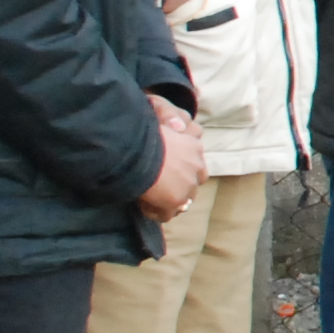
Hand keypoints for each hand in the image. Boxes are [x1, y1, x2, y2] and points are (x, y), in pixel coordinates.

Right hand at [140, 100, 205, 221]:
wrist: (136, 148)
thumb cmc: (142, 131)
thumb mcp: (161, 118)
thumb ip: (171, 123)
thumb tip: (179, 126)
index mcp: (194, 146)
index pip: (197, 162)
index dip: (183, 167)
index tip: (168, 170)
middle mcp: (197, 165)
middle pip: (196, 181)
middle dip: (182, 185)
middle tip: (162, 187)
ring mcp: (188, 185)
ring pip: (184, 200)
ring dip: (170, 201)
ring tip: (151, 199)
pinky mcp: (176, 200)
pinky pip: (167, 214)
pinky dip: (155, 212)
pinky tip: (143, 206)